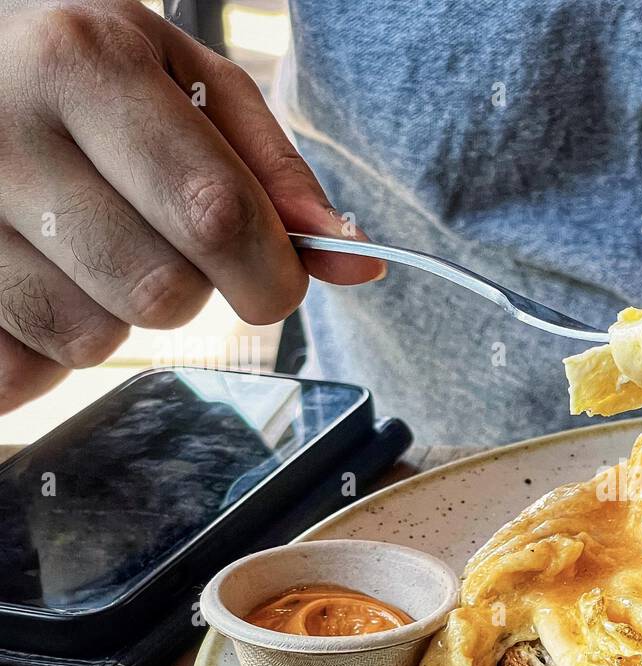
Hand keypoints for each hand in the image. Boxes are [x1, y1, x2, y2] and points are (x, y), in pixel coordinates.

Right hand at [0, 0, 382, 413]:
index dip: (268, 272)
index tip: (276, 280)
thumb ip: (272, 169)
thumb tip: (353, 262)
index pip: (214, 213)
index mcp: (83, 63)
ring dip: (116, 315)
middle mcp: (0, 129)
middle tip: (159, 239)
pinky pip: (18, 372)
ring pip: (88, 340)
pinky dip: (44, 348)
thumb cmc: (86, 71)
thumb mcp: (184, 79)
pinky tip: (37, 276)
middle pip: (159, 293)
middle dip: (191, 287)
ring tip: (86, 244)